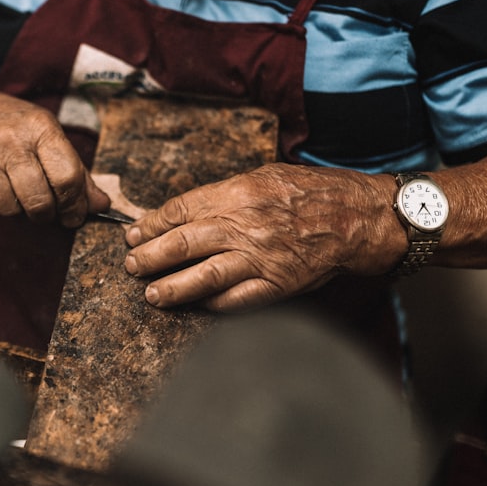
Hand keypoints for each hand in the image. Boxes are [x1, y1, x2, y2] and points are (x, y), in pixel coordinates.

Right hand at [0, 92, 109, 226]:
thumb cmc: (13, 126)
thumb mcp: (48, 136)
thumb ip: (76, 172)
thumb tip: (101, 205)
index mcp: (40, 128)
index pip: (67, 178)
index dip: (75, 206)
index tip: (75, 216)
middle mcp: (10, 140)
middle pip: (39, 202)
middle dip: (47, 214)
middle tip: (46, 209)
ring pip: (11, 210)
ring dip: (18, 209)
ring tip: (16, 189)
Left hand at [123, 164, 400, 311]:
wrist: (356, 216)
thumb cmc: (307, 193)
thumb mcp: (261, 177)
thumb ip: (222, 195)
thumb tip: (180, 213)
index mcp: (237, 192)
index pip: (180, 209)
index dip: (151, 224)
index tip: (133, 235)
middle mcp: (244, 225)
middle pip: (183, 242)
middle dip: (150, 257)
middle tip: (130, 266)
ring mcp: (261, 257)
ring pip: (204, 275)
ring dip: (172, 287)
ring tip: (151, 295)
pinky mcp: (277, 284)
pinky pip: (237, 300)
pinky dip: (213, 305)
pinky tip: (195, 307)